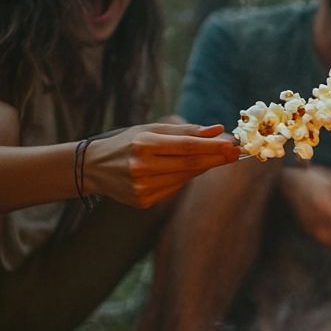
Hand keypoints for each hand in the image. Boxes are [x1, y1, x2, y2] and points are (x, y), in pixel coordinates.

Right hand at [84, 123, 239, 207]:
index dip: (212, 147)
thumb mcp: (150, 130)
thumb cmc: (126, 143)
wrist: (93, 167)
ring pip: (184, 178)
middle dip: (216, 158)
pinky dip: (185, 178)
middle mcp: (142, 167)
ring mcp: (142, 187)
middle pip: (189, 164)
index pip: (186, 147)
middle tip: (236, 153)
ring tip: (217, 158)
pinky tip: (189, 170)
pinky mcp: (143, 201)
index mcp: (143, 145)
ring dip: (203, 167)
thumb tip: (217, 129)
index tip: (232, 144)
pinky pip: (174, 188)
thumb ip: (184, 131)